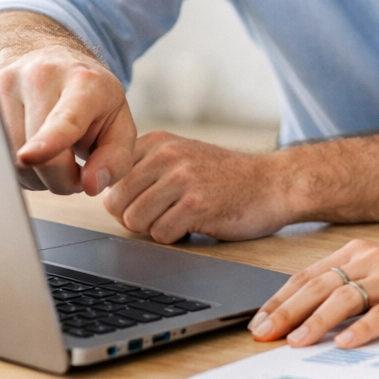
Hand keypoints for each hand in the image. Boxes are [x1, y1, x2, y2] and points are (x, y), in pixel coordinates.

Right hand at [0, 43, 134, 195]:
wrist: (57, 63)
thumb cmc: (93, 101)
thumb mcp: (119, 127)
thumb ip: (116, 160)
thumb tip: (91, 185)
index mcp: (84, 84)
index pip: (65, 119)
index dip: (49, 141)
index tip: (30, 156)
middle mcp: (42, 77)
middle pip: (38, 154)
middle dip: (58, 179)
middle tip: (73, 171)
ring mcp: (8, 84)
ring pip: (11, 156)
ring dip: (33, 174)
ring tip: (51, 156)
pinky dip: (13, 164)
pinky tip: (28, 151)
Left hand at [101, 132, 293, 242]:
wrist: (272, 184)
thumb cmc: (224, 178)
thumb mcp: (182, 157)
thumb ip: (146, 168)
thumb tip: (106, 199)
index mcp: (158, 142)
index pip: (111, 180)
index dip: (124, 200)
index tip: (146, 203)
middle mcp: (167, 154)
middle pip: (117, 203)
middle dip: (135, 218)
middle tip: (163, 216)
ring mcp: (183, 178)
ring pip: (135, 220)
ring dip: (155, 229)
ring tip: (180, 218)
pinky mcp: (197, 204)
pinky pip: (161, 234)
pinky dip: (175, 237)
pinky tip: (195, 224)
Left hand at [246, 239, 378, 349]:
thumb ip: (354, 285)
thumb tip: (310, 313)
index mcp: (362, 252)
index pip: (310, 276)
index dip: (281, 299)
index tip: (259, 320)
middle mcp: (375, 259)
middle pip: (320, 286)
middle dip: (286, 311)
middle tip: (262, 333)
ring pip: (345, 298)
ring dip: (316, 321)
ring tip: (295, 341)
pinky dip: (361, 329)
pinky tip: (344, 343)